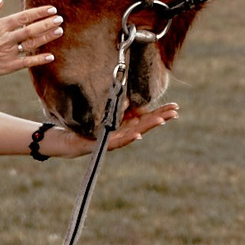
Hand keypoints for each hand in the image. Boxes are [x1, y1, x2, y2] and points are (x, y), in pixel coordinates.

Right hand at [0, 0, 62, 82]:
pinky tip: (51, 56)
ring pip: (32, 44)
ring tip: (60, 31)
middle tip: (60, 18)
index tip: (51, 9)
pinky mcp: (7, 67)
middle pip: (31, 29)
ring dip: (47, 37)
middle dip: (47, 23)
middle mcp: (5, 39)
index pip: (23, 17)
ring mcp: (7, 53)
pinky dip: (39, 59)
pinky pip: (27, 62)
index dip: (39, 12)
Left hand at [43, 102, 178, 155]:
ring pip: (136, 132)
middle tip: (175, 112)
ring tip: (162, 120)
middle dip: (161, 117)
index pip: (147, 117)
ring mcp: (115, 139)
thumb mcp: (106, 113)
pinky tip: (138, 134)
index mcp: (125, 124)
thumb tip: (131, 99)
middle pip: (145, 124)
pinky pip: (118, 141)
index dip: (161, 112)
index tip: (175, 107)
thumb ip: (119, 107)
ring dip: (149, 126)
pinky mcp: (104, 144)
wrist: (68, 140)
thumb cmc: (87, 127)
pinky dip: (129, 138)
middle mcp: (123, 133)